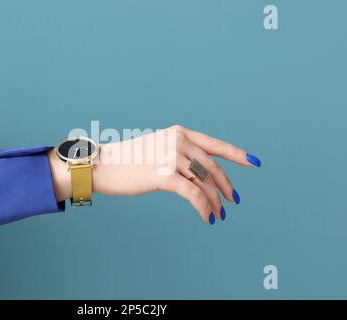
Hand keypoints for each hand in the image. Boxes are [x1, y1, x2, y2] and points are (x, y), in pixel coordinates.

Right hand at [48, 125, 260, 223]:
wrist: (103, 166)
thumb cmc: (128, 162)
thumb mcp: (158, 150)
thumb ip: (180, 157)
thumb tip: (200, 177)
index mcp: (179, 133)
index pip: (214, 144)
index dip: (236, 154)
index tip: (253, 162)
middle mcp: (178, 141)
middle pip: (212, 167)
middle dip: (226, 187)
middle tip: (233, 201)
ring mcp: (171, 157)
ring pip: (204, 183)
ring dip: (215, 202)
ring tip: (219, 214)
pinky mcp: (164, 175)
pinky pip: (193, 195)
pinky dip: (203, 208)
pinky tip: (207, 218)